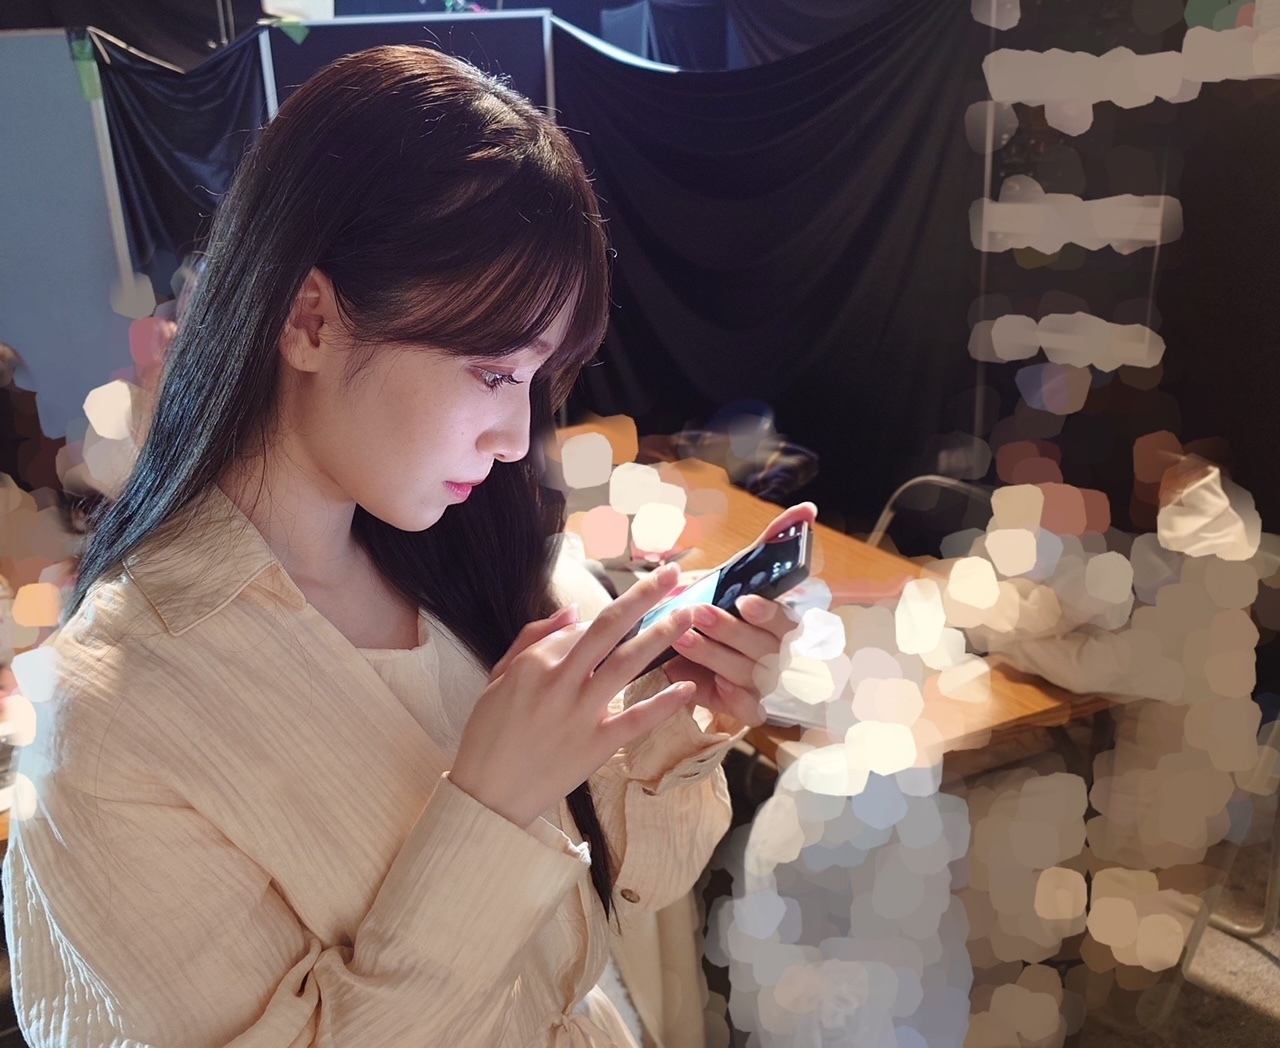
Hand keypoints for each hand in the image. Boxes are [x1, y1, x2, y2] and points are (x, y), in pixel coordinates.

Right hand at [448, 563, 701, 828]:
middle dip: (644, 597)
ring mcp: (581, 714)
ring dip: (661, 635)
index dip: (606, 619)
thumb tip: (572, 611)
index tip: (632, 608)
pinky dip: (663, 703)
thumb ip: (532, 639)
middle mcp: (560, 682)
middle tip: (672, 574)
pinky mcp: (597, 746)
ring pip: (627, 664)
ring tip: (689, 614)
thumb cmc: (489, 734)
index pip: (581, 628)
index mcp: (533, 662)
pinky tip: (687, 686)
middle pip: (609, 628)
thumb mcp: (497, 676)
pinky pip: (636, 719)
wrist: (489, 795)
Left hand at [661, 502, 817, 730]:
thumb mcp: (735, 570)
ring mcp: (765, 681)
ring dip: (715, 655)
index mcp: (781, 619)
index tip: (743, 601)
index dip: (768, 612)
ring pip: (749, 674)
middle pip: (765, 648)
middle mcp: (778, 652)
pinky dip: (733, 699)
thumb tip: (807, 509)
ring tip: (683, 639)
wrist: (674, 639)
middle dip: (729, 630)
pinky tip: (713, 686)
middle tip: (697, 614)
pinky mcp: (747, 706)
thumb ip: (772, 540)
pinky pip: (749, 709)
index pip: (786, 619)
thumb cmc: (714, 600)